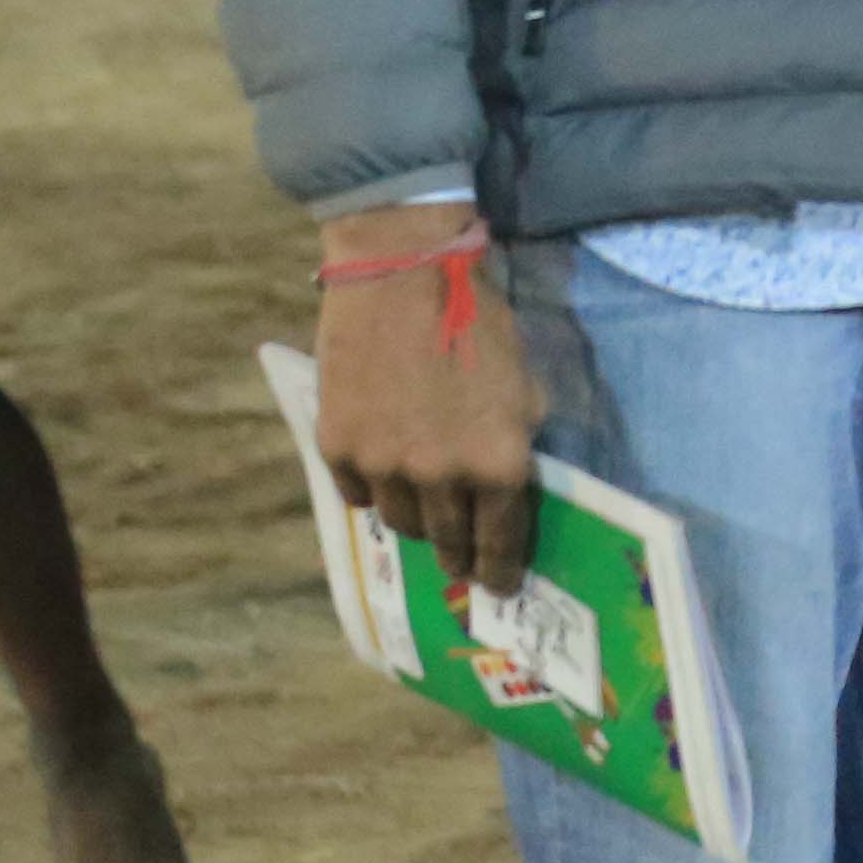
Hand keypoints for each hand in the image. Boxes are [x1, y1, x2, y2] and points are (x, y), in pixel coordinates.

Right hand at [310, 211, 541, 594]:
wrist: (404, 277)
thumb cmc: (479, 322)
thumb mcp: (526, 383)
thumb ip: (518, 440)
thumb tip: (512, 484)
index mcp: (498, 462)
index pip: (501, 538)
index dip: (500, 568)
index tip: (500, 586)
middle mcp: (440, 477)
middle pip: (447, 540)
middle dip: (459, 556)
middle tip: (461, 566)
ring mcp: (383, 466)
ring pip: (400, 521)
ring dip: (417, 520)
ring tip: (425, 513)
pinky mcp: (337, 447)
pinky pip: (358, 493)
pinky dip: (373, 490)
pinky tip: (383, 474)